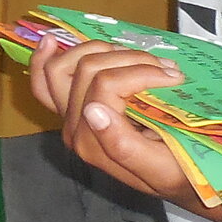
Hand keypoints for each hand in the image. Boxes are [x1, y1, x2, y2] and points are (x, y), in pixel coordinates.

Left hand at [30, 35, 196, 205]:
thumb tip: (94, 110)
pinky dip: (44, 58)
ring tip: (138, 56)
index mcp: (94, 143)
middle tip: (163, 66)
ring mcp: (68, 116)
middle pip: (87, 69)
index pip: (107, 84)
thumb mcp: (161, 168)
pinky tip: (51, 41)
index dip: (141, 72)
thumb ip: (125, 145)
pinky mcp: (69, 108)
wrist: (177, 180)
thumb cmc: (175, 175)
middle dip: (128, 58)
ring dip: (101, 50)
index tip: (175, 76)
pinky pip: (44, 82)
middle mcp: (74, 128)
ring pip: (64, 66)